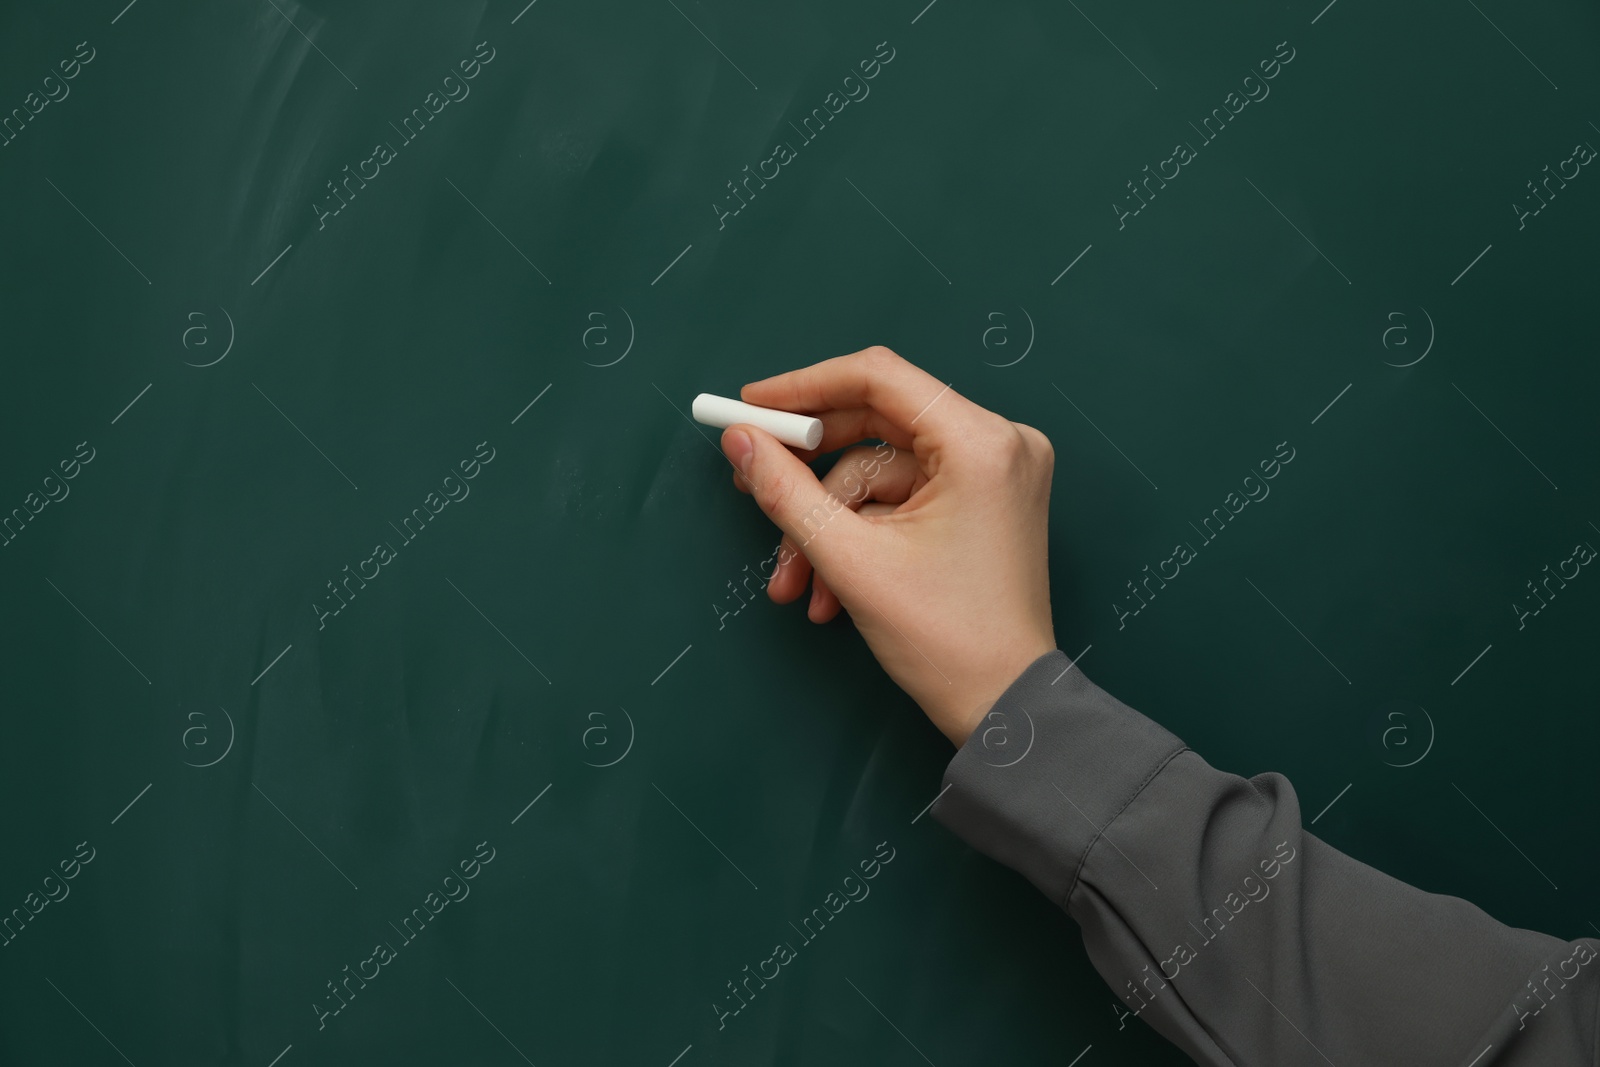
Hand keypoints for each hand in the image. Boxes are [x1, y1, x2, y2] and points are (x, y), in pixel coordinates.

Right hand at [720, 346, 1056, 745]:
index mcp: (980, 443)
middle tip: (750, 485)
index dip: (803, 388)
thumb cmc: (946, 640)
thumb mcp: (851, 561)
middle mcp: (997, 444)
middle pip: (874, 425)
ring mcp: (993, 475)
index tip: (749, 405)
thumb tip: (739, 440)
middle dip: (809, 474)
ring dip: (829, 528)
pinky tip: (830, 592)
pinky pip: (901, 500)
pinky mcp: (981, 503)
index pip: (877, 377)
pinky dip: (860, 538)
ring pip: (879, 474)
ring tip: (793, 583)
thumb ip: (787, 491)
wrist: (1004, 708)